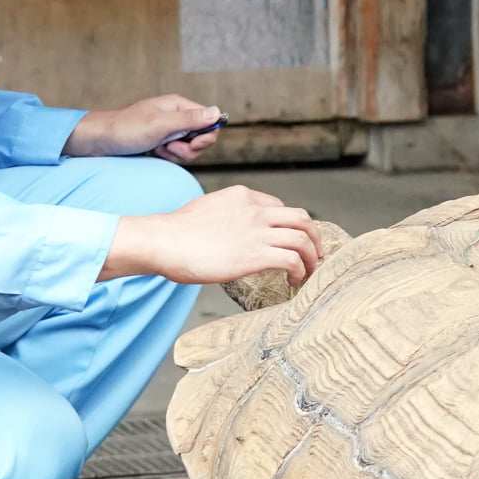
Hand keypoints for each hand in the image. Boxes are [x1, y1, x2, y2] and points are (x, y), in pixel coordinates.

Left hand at [65, 95, 222, 163]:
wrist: (101, 140)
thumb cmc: (126, 129)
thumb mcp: (160, 124)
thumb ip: (189, 119)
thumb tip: (217, 112)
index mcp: (179, 106)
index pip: (210, 121)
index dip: (205, 137)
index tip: (191, 145)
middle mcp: (177, 116)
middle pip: (202, 137)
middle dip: (188, 149)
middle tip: (168, 148)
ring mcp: (170, 130)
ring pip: (190, 149)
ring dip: (176, 155)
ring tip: (158, 150)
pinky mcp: (163, 142)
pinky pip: (178, 154)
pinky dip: (168, 157)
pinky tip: (154, 153)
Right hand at [99, 185, 321, 285]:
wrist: (164, 241)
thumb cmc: (175, 232)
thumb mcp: (206, 209)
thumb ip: (225, 216)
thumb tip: (227, 231)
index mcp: (243, 196)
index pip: (279, 207)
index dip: (289, 226)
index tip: (289, 241)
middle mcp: (255, 210)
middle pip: (301, 218)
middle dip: (313, 237)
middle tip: (314, 254)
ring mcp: (257, 231)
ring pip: (303, 238)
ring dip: (311, 257)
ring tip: (309, 272)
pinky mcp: (255, 254)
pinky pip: (292, 260)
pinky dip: (300, 271)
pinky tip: (292, 281)